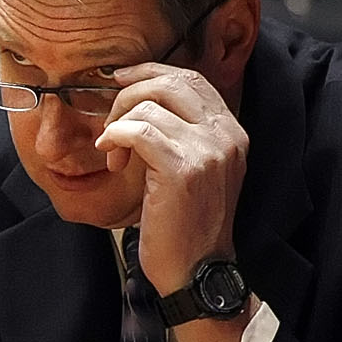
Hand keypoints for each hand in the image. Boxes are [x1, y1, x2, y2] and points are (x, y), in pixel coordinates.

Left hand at [94, 63, 247, 292]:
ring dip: (118, 125)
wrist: (197, 270)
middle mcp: (227, 136)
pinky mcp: (183, 169)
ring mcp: (208, 151)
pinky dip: (115, 138)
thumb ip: (180, 134)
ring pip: (149, 104)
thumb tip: (139, 101)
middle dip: (129, 94)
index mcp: (231, 132)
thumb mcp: (192, 171)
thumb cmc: (185, 225)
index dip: (152, 71)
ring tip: (115, 157)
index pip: (193, 79)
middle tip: (110, 124)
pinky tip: (111, 159)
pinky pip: (138, 131)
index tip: (120, 80)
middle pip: (172, 82)